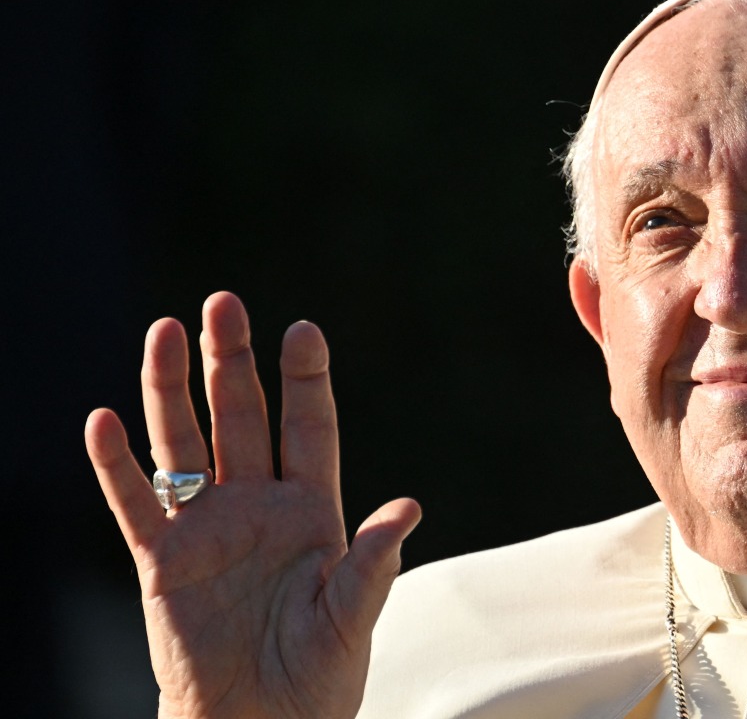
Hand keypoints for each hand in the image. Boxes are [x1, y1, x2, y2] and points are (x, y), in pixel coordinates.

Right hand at [85, 292, 420, 718]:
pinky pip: (135, 504)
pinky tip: (104, 421)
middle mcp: (257, 506)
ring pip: (184, 445)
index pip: (310, 428)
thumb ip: (372, 563)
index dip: (305, 381)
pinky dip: (117, 466)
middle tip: (224, 303)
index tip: (303, 330)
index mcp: (312, 510)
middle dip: (231, 362)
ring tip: (165, 329)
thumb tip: (409, 508)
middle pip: (241, 418)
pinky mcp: (162, 561)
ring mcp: (207, 528)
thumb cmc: (317, 676)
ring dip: (171, 390)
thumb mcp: (352, 617)